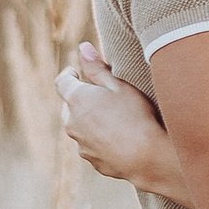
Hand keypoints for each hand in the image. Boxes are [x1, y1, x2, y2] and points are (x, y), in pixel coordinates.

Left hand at [56, 43, 192, 205]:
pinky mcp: (91, 160)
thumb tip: (82, 48)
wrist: (146, 157)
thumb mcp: (119, 86)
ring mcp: (80, 144)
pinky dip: (99, 139)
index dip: (68, 75)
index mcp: (77, 99)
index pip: (62, 82)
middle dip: (80, 100)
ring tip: (114, 119)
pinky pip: (91, 145)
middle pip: (68, 106)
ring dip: (89, 121)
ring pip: (79, 127)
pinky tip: (119, 138)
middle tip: (100, 96)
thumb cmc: (136, 116)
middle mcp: (72, 122)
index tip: (75, 72)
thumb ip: (97, 68)